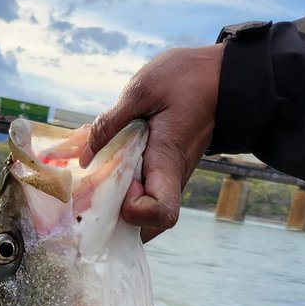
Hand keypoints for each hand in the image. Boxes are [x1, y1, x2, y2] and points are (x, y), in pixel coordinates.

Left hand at [80, 44, 223, 241]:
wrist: (219, 78)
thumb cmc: (187, 79)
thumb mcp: (142, 89)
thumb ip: (110, 123)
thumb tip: (85, 156)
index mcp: (168, 162)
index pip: (161, 213)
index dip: (136, 210)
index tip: (123, 183)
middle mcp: (170, 180)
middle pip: (147, 227)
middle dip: (117, 220)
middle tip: (94, 193)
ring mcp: (167, 181)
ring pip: (141, 218)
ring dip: (115, 211)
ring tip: (94, 184)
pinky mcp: (161, 175)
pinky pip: (140, 199)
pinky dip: (119, 195)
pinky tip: (101, 172)